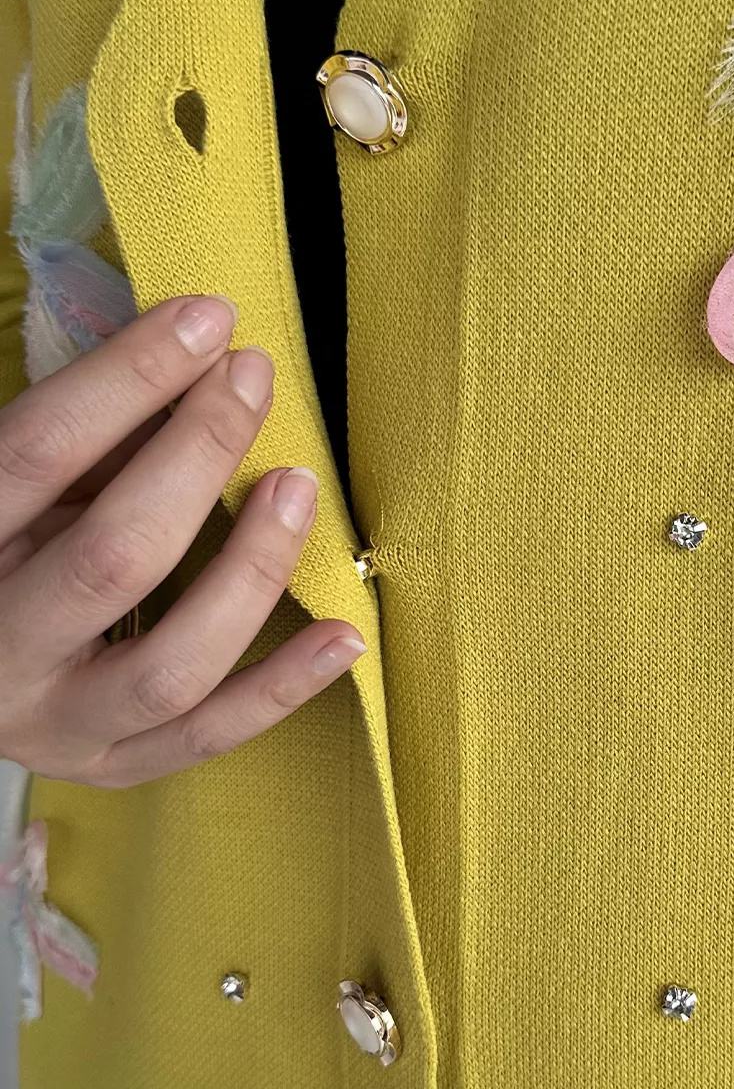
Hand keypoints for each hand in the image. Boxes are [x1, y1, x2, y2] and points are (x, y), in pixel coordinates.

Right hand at [0, 292, 366, 786]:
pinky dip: (284, 689)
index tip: (208, 318)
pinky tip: (347, 635)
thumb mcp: (14, 489)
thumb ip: (89, 440)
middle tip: (253, 380)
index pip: (41, 453)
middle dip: (199, 456)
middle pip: (116, 556)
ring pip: (172, 665)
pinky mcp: (109, 770)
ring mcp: (55, 723)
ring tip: (300, 489)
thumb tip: (199, 360)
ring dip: (251, 570)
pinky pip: (209, 738)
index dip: (129, 378)